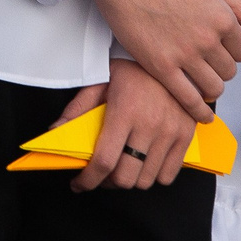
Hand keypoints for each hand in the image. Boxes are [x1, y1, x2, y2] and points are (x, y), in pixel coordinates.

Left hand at [53, 58, 194, 192]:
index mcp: (124, 111)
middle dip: (108, 182)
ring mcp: (171, 132)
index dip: (88, 179)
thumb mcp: (100, 82)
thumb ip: (77, 109)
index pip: (104, 160)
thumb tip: (55, 131)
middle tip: (101, 173)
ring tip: (123, 165)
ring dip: (130, 179)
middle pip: (125, 177)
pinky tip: (144, 162)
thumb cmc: (131, 69)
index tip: (79, 184)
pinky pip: (168, 175)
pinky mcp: (186, 136)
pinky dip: (153, 176)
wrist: (170, 56)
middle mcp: (150, 125)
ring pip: (146, 180)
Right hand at [83, 0, 240, 120]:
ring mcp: (185, 54)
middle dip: (221, 70)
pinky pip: (188, 98)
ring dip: (211, 88)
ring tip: (202, 85)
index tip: (221, 52)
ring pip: (214, 87)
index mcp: (222, 16)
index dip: (233, 52)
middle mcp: (208, 38)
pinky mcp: (162, 67)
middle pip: (229, 71)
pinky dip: (198, 111)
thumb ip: (234, 2)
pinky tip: (201, 116)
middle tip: (208, 65)